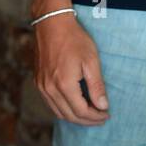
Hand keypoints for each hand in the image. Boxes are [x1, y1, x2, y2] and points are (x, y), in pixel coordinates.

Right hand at [34, 11, 109, 125]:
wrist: (52, 24)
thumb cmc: (74, 39)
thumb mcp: (91, 61)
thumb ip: (96, 86)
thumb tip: (102, 106)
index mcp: (64, 85)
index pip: (81, 111)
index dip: (95, 117)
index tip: (107, 115)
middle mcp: (49, 89)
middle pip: (69, 116)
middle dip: (87, 120)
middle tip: (101, 118)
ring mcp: (41, 86)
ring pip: (58, 112)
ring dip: (75, 117)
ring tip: (90, 115)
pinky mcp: (38, 82)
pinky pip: (51, 104)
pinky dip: (64, 109)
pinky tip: (74, 106)